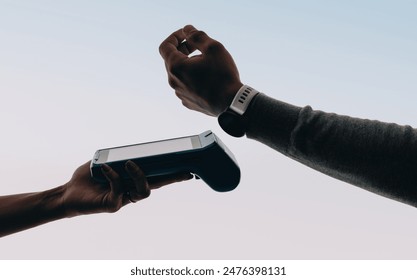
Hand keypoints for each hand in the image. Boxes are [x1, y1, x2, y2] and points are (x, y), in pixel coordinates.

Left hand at [61, 161, 191, 216]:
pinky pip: (119, 189)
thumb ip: (118, 157)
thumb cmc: (87, 178)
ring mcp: (123, 200)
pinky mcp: (113, 205)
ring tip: (128, 164)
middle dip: (171, 179)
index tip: (187, 171)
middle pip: (157, 186)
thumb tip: (132, 151)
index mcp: (132, 182)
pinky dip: (113, 176)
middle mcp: (130, 192)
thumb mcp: (105, 162)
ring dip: (139, 176)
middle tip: (183, 172)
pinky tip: (106, 168)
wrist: (68, 193)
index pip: (156, 178)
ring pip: (143, 191)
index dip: (171, 175)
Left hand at [159, 25, 242, 116]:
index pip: (165, 46)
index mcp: (176, 67)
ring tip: (207, 64)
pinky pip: (186, 86)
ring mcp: (180, 94)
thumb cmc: (223, 76)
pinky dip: (192, 78)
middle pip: (172, 60)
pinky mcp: (188, 102)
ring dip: (189, 64)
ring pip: (180, 74)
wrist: (231, 104)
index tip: (187, 34)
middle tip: (199, 46)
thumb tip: (187, 29)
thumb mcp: (213, 48)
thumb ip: (197, 36)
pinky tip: (207, 78)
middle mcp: (174, 82)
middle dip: (183, 49)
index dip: (175, 36)